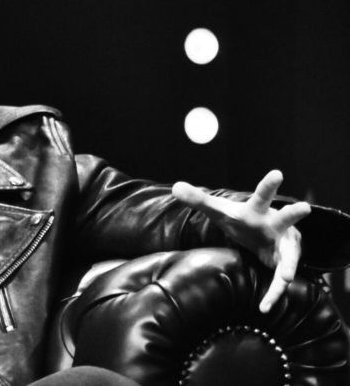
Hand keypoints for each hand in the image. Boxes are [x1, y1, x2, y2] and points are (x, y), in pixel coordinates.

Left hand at [172, 169, 310, 312]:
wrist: (262, 235)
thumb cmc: (241, 219)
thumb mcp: (219, 210)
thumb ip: (198, 199)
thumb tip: (175, 186)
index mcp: (258, 210)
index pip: (262, 195)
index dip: (268, 184)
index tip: (277, 173)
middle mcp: (276, 224)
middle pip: (285, 218)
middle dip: (293, 213)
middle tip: (304, 207)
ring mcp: (284, 244)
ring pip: (290, 255)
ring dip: (289, 266)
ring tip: (285, 278)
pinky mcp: (285, 263)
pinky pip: (281, 281)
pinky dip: (274, 294)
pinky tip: (265, 307)